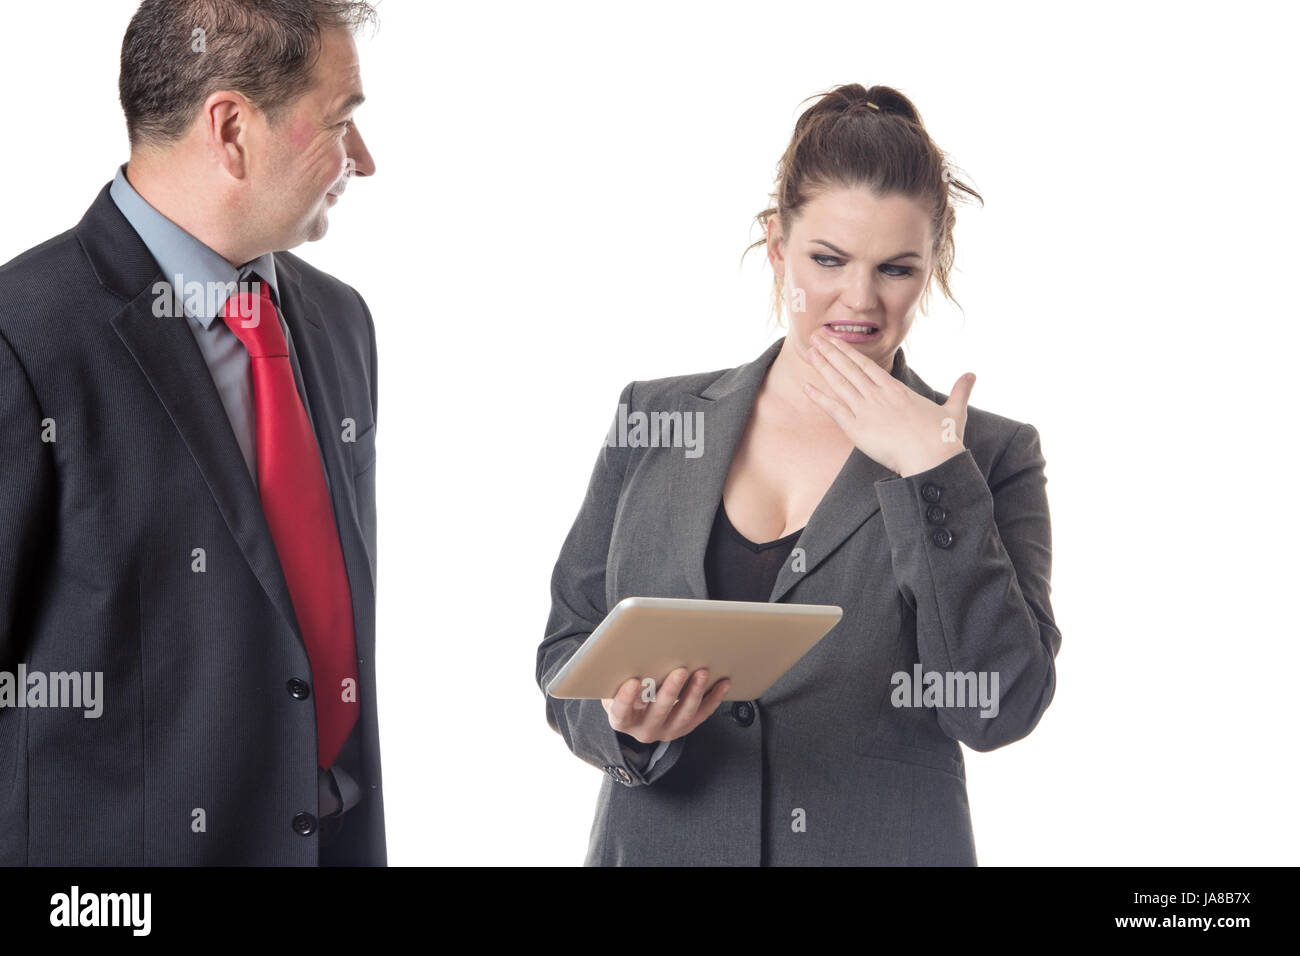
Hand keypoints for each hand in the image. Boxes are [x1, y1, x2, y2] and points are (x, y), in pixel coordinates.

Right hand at [601, 667, 730, 743]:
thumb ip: (620, 676)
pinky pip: (702, 714)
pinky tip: (723, 682)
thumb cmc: (625, 692)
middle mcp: (644, 730)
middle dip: (671, 691)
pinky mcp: (685, 727)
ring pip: (684, 714)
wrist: (635, 711)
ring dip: (695, 692)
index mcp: (622, 719)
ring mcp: (666, 731)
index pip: (621, 711)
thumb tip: (629, 652)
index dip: (626, 698)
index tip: (633, 681)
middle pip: (658, 712)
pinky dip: (714, 698)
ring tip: (703, 672)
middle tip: (680, 670)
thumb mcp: (615, 686)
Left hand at [804, 329, 974, 476]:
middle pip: (850, 368)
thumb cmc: (943, 439)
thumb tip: (972, 375)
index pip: (868, 366)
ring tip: (810, 350)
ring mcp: (866, 410)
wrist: (932, 458)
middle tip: (816, 336)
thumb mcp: (954, 410)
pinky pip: (833, 409)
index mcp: (897, 390)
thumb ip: (961, 391)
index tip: (838, 341)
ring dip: (823, 366)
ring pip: (840, 383)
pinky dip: (819, 397)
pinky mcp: (857, 428)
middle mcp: (878, 395)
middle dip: (832, 351)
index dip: (850, 352)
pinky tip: (806, 386)